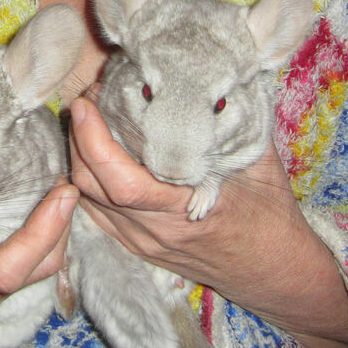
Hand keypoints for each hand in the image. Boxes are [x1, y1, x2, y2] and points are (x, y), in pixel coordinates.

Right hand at [0, 164, 78, 347]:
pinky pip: (22, 279)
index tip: (63, 193)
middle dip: (61, 228)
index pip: (6, 267)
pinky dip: (37, 249)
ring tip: (57, 196)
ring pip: (34, 277)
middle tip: (66, 185)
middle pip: (35, 271)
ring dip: (54, 238)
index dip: (43, 232)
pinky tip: (38, 220)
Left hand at [70, 97, 347, 347]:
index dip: (95, 141)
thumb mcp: (261, 165)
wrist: (269, 270)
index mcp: (183, 211)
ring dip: (78, 160)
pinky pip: (96, 214)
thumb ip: (235, 123)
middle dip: (78, 141)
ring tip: (86, 123)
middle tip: (86, 102)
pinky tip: (92, 157)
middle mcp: (153, 231)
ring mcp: (141, 242)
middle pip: (93, 188)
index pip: (122, 183)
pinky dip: (87, 183)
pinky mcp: (136, 246)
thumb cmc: (269, 216)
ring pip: (88, 202)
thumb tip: (215, 78)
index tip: (88, 103)